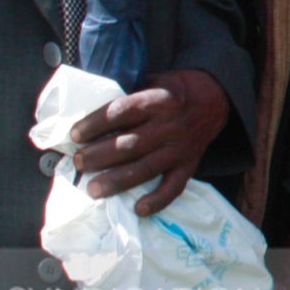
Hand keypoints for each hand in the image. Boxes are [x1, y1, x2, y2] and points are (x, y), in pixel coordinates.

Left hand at [70, 69, 228, 215]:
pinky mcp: (189, 164)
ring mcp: (181, 148)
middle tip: (78, 163)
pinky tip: (139, 209)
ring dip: (116, 181)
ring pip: (145, 168)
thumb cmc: (174, 90)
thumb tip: (88, 113)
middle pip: (129, 145)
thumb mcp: (153, 81)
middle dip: (98, 156)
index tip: (74, 135)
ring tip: (93, 189)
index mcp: (158, 100)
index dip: (95, 124)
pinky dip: (158, 200)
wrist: (214, 99)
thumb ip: (128, 96)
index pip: (121, 112)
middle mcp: (170, 125)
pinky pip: (175, 186)